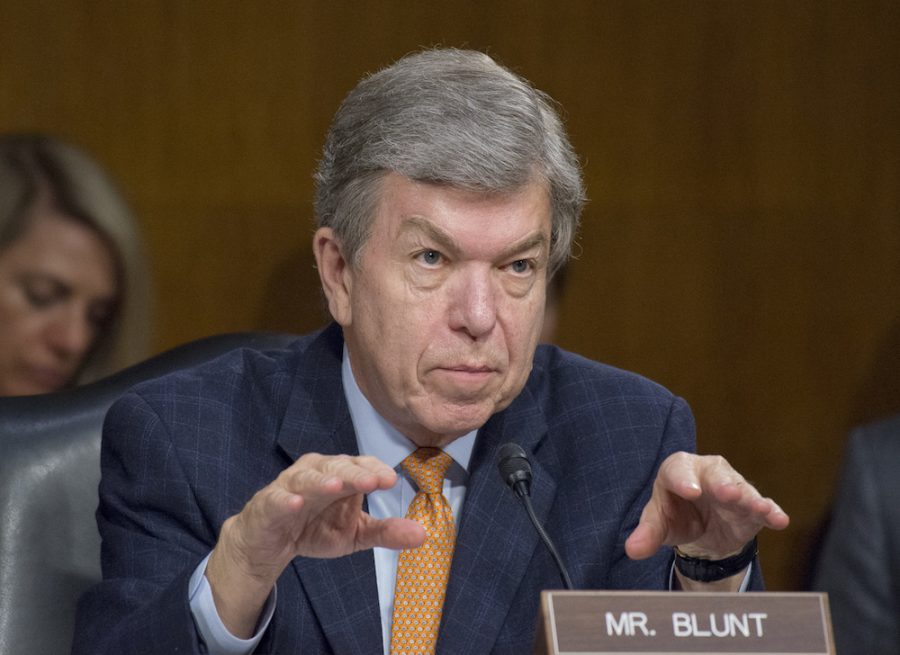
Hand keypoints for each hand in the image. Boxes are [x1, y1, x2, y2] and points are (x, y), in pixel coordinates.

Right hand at [206, 453, 425, 636]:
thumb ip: (386, 532)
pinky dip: (286, 499)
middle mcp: (317, 472)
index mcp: (341, 474)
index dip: (375, 470)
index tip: (390, 480)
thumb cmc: (315, 528)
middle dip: (355, 473)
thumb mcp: (355, 534)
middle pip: (338, 466)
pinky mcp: (269, 502)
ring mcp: (292, 485)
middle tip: (372, 481)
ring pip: (308, 477)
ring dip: (322, 480)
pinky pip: (277, 498)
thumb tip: (423, 534)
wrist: (270, 543)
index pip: (361, 465)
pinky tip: (295, 504)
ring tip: (337, 485)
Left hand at [624, 452, 788, 563]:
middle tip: (727, 492)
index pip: (679, 470)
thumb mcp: (659, 522)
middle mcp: (708, 473)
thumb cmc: (675, 513)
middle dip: (722, 483)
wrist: (699, 526)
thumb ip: (647, 533)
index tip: (690, 491)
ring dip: (750, 499)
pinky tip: (779, 520)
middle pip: (715, 474)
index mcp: (678, 470)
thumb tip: (633, 549)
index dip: (684, 479)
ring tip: (758, 507)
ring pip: (743, 490)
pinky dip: (771, 513)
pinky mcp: (750, 509)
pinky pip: (763, 508)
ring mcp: (732, 489)